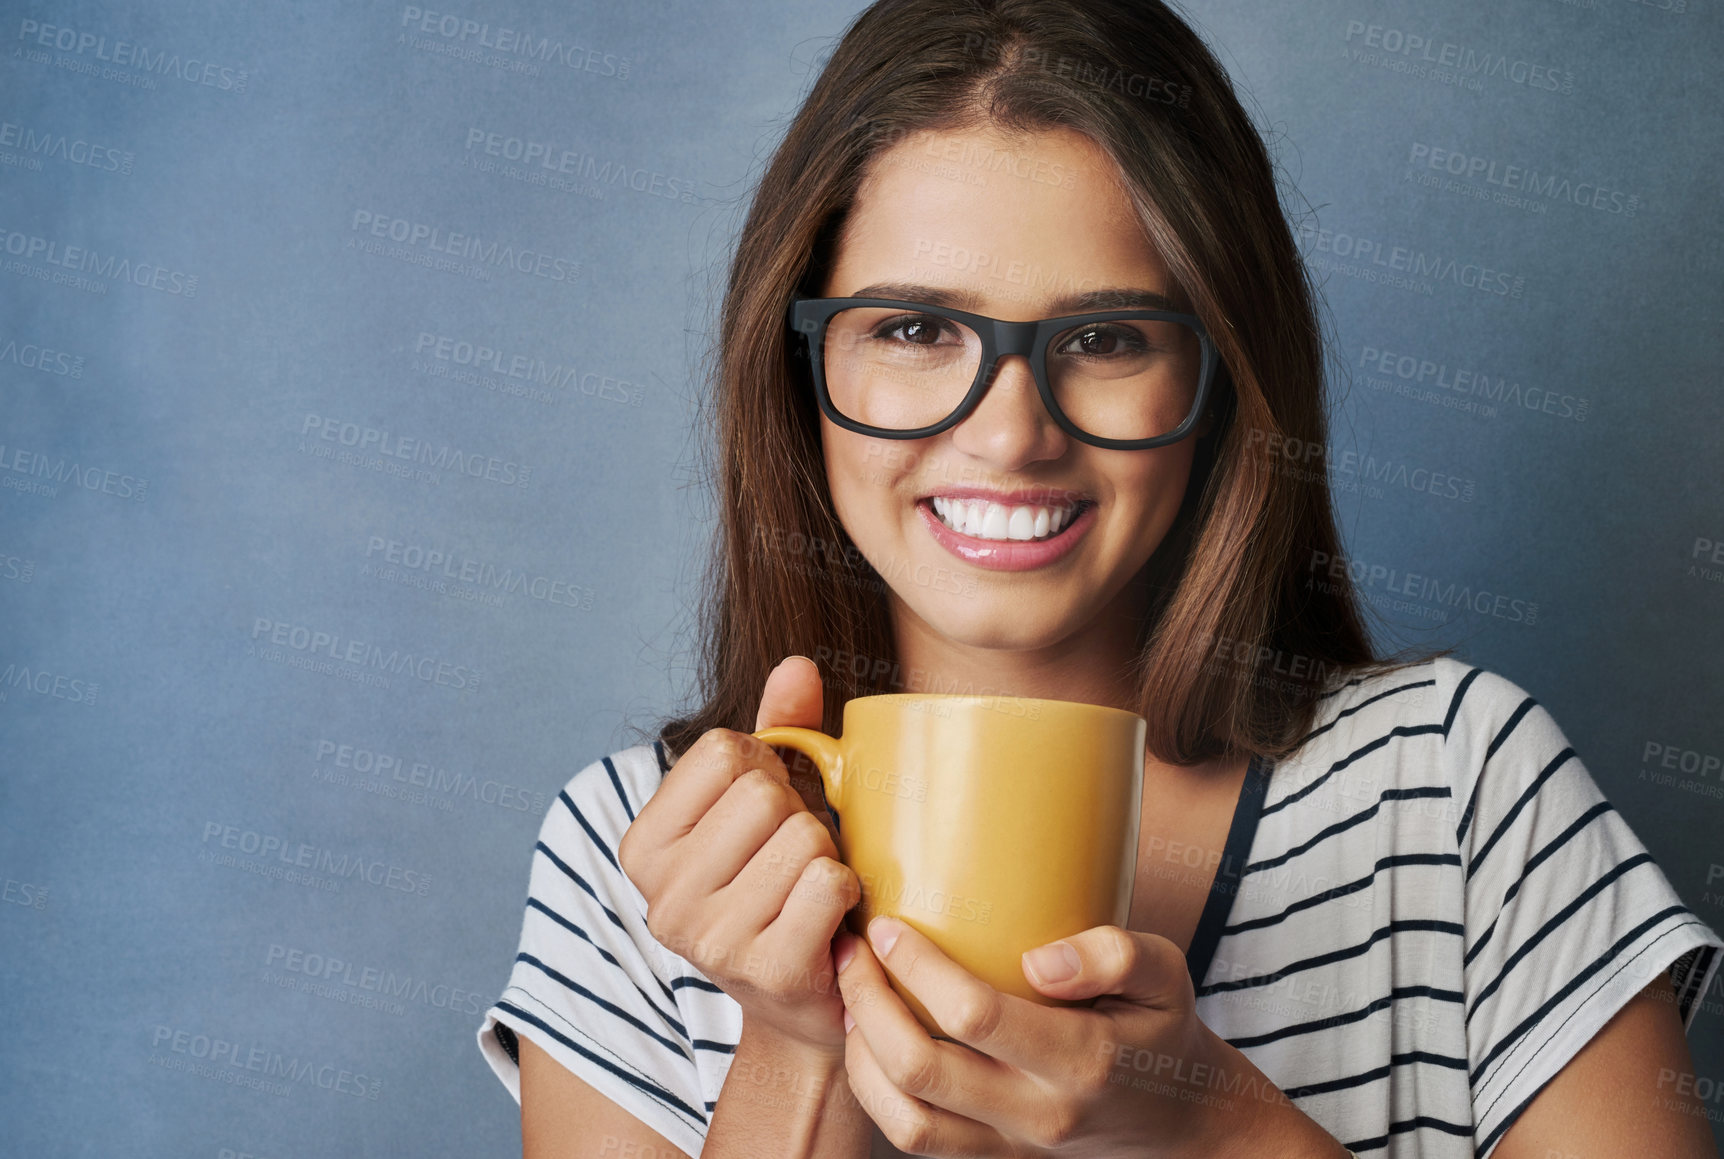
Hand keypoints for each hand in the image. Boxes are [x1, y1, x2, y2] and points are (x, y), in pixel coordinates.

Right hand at [617, 656, 860, 1059]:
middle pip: (765, 794)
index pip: (724, 750)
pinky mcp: (765, 969)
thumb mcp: (769, 803)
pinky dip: (848, 891)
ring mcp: (710, 939)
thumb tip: (798, 663)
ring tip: (812, 894)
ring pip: (803, 838)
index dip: (766, 771)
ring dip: (827, 857)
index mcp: (644, 847)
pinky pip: (828, 882)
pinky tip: (834, 920)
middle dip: (801, 817)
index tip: (766, 818)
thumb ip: (778, 728)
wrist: (810, 1005)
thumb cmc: (784, 887)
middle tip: (795, 863)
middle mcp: (661, 896)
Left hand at [833, 917, 1307, 1157]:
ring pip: (905, 1119)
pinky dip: (875, 1089)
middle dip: (867, 1003)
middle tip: (851, 950)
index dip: (918, 968)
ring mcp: (1010, 1144)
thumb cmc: (1162, 1028)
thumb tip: (1039, 961)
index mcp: (1080, 1061)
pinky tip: (868, 1036)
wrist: (1180, 1120)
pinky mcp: (991, 1156)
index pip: (975, 1017)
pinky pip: (914, 1138)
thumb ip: (1116, 954)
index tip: (887, 925)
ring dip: (860, 1052)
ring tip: (849, 991)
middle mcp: (1038, 1113)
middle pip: (921, 1069)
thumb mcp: (1166, 974)